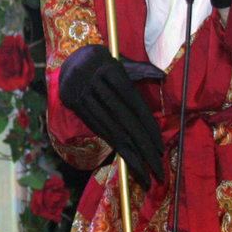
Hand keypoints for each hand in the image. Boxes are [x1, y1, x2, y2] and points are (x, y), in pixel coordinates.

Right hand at [59, 44, 164, 189]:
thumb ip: (141, 70)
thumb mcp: (121, 60)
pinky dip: (113, 144)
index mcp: (109, 68)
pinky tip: (126, 158)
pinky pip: (97, 128)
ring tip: (145, 173)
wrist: (69, 58)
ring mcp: (81, 94)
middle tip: (158, 169)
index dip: (148, 125)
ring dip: (129, 153)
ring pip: (109, 128)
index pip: (133, 102)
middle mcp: (94, 82)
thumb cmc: (103, 61)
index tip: (160, 147)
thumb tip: (162, 76)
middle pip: (123, 119)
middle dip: (143, 146)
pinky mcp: (74, 105)